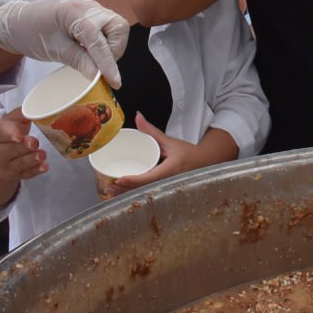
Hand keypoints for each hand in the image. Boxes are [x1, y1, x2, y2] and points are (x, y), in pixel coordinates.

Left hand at [0, 0, 127, 87]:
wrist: (18, 22)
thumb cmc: (31, 33)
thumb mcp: (53, 50)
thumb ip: (79, 61)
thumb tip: (99, 76)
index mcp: (74, 12)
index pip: (99, 40)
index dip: (108, 63)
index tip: (114, 82)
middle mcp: (88, 5)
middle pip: (118, 27)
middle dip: (114, 50)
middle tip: (100, 66)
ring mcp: (92, 7)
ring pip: (117, 27)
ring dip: (111, 46)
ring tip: (93, 58)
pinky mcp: (92, 12)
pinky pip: (108, 26)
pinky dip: (105, 41)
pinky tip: (90, 50)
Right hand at [0, 109, 47, 183]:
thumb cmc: (7, 133)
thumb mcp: (10, 121)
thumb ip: (22, 114)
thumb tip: (39, 107)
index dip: (9, 134)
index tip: (18, 136)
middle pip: (10, 150)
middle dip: (22, 147)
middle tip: (34, 143)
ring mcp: (7, 165)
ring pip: (19, 163)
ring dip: (31, 159)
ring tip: (42, 155)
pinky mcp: (17, 174)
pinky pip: (26, 174)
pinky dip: (35, 171)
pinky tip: (44, 167)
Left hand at [107, 113, 229, 196]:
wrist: (203, 163)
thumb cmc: (187, 152)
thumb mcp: (169, 141)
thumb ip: (152, 131)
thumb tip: (137, 116)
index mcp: (171, 169)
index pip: (150, 177)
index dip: (134, 180)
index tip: (119, 179)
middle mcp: (168, 181)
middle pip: (143, 189)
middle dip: (125, 189)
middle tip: (108, 187)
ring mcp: (166, 188)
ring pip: (144, 194)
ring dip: (127, 194)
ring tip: (110, 192)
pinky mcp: (163, 191)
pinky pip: (146, 194)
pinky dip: (133, 194)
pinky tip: (122, 195)